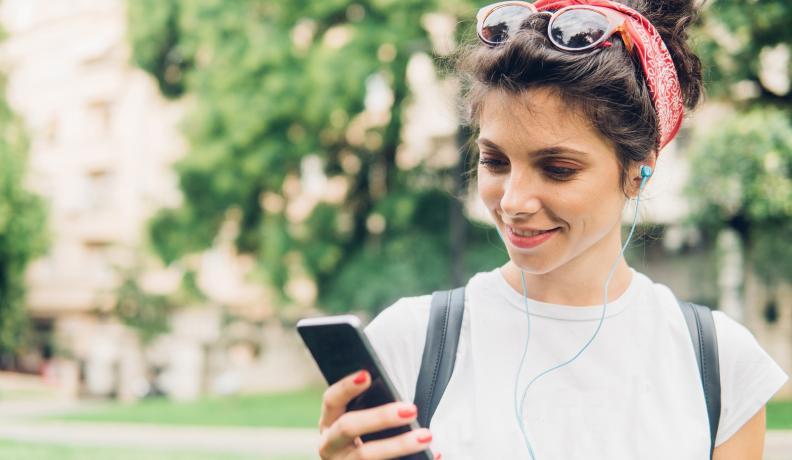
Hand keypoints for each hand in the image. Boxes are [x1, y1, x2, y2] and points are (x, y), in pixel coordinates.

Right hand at [317, 370, 439, 458]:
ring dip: (399, 444)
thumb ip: (370, 409)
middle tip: (411, 410)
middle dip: (380, 417)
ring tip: (426, 436)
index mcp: (329, 423)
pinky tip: (435, 454)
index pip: (331, 400)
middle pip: (348, 427)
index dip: (346, 387)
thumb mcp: (358, 423)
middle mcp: (330, 445)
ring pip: (367, 455)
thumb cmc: (362, 440)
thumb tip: (402, 399)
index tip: (367, 375)